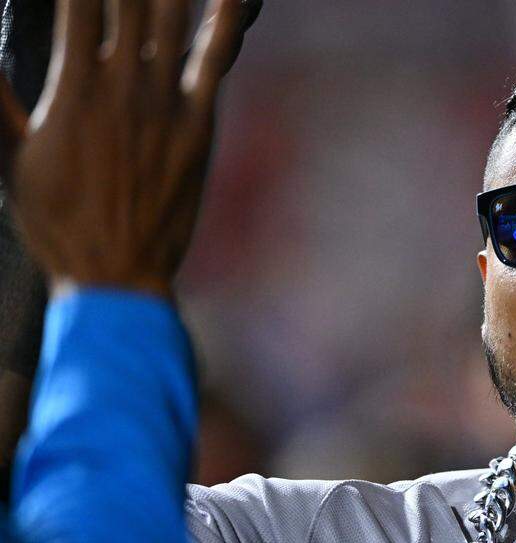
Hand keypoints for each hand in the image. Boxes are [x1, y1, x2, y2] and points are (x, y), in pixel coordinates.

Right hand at [0, 0, 246, 297]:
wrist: (118, 275)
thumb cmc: (57, 224)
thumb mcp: (9, 159)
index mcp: (73, 90)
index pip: (76, 5)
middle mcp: (124, 87)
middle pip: (129, 2)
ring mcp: (167, 104)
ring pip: (172, 19)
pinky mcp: (200, 124)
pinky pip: (217, 60)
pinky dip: (226, 20)